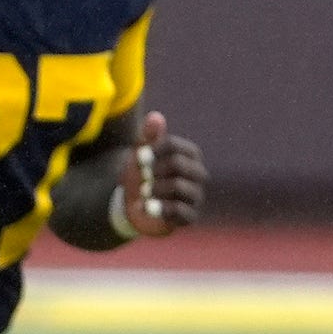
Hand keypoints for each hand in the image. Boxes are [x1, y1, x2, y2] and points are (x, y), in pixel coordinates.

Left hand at [120, 110, 206, 237]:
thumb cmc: (142, 174)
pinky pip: (180, 210)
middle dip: (153, 169)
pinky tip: (146, 206)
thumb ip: (148, 136)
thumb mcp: (141, 155)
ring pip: (178, 186)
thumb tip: (155, 116)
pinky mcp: (190, 216)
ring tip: (144, 191)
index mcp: (189, 155)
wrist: (134, 205)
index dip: (153, 150)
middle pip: (177, 164)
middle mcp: (198, 174)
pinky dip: (158, 208)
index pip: (174, 146)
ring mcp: (196, 196)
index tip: (139, 156)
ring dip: (154, 188)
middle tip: (143, 176)